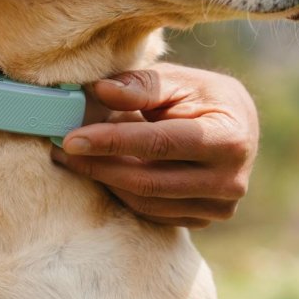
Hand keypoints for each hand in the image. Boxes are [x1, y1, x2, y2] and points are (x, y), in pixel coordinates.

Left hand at [51, 63, 258, 227]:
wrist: (236, 126)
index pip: (159, 144)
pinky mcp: (204, 218)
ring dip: (105, 180)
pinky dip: (122, 192)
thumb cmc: (202, 96)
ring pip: (146, 202)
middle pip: (148, 181)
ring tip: (74, 157)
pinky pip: (152, 213)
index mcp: (228, 138)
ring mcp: (219, 206)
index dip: (111, 141)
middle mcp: (229, 180)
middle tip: (61, 150)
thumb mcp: (176, 80)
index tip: (72, 138)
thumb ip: (140, 85)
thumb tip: (98, 90)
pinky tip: (101, 170)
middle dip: (98, 166)